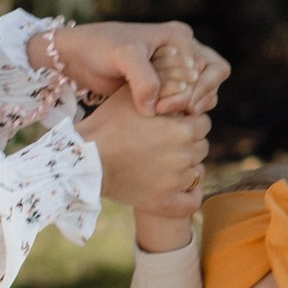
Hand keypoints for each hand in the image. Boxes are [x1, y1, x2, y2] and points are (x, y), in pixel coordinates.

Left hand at [52, 19, 228, 115]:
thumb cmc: (98, 47)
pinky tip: (158, 118)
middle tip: (170, 111)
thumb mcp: (123, 56)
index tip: (166, 104)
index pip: (211, 67)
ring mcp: (175, 71)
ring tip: (163, 115)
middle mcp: (183, 52)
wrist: (76, 56)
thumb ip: (144, 80)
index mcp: (179, 37)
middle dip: (197, 99)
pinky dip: (177, 112)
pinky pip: (184, 103)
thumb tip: (156, 108)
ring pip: (202, 94)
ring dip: (189, 108)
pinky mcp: (164, 87)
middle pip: (213, 81)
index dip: (195, 89)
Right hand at [86, 85, 208, 221]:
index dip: (188, 121)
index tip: (172, 124)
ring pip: (196, 172)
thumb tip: (177, 85)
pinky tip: (180, 189)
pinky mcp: (166, 202)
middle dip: (188, 143)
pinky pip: (192, 201)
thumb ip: (160, 91)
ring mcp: (177, 181)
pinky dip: (190, 196)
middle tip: (165, 143)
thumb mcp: (133, 97)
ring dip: (186, 167)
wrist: (84, 159)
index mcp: (182, 129)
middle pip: (201, 146)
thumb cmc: (107, 124)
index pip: (202, 122)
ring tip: (164, 163)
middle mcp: (185, 155)